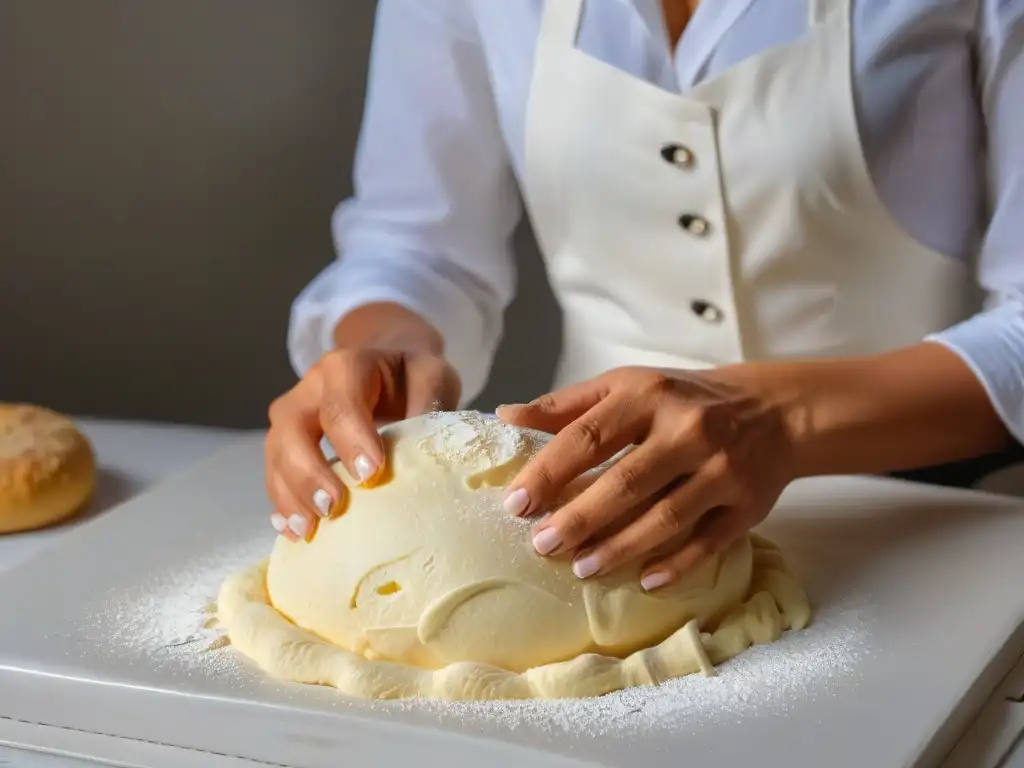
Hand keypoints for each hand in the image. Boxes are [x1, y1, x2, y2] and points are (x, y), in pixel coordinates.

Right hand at [265, 347, 459, 540]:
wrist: (389, 367)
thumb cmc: (411, 376)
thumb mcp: (431, 376)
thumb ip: (429, 405)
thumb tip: (426, 452)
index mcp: (347, 367)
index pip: (341, 403)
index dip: (352, 440)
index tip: (370, 475)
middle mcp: (310, 388)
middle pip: (292, 428)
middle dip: (308, 472)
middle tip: (332, 507)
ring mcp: (294, 415)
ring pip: (275, 453)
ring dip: (289, 493)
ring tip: (307, 531)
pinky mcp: (287, 442)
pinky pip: (274, 472)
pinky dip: (282, 502)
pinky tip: (293, 531)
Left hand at [496, 366, 796, 590]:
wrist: (774, 410)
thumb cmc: (682, 400)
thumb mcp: (627, 386)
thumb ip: (567, 405)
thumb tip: (506, 416)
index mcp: (648, 395)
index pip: (589, 436)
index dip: (549, 472)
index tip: (516, 504)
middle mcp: (688, 430)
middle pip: (626, 482)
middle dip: (579, 519)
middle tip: (543, 545)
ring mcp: (722, 470)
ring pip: (665, 518)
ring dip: (619, 548)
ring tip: (582, 568)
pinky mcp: (748, 506)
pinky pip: (707, 543)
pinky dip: (675, 566)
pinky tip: (644, 580)